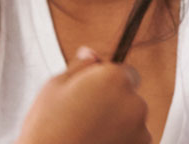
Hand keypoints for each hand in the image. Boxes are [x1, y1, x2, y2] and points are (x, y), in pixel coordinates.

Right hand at [17, 48, 149, 143]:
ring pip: (131, 120)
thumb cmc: (48, 131)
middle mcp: (133, 102)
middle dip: (113, 103)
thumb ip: (80, 67)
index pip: (124, 72)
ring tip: (88, 134)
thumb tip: (90, 54)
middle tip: (84, 116)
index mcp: (114, 79)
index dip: (107, 82)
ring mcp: (140, 130)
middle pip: (129, 96)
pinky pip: (133, 140)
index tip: (92, 94)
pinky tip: (96, 143)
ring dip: (118, 124)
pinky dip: (120, 141)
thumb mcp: (54, 87)